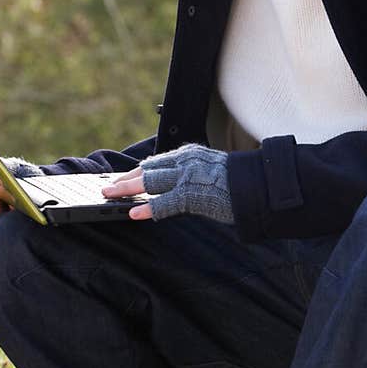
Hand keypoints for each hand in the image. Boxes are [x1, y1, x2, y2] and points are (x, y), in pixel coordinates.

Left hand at [102, 145, 232, 223]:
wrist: (258, 185)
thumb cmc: (239, 183)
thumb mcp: (210, 172)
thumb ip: (191, 176)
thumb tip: (175, 190)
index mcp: (189, 154)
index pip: (156, 162)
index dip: (137, 172)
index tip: (124, 178)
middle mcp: (185, 160)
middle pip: (147, 169)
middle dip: (126, 179)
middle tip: (109, 187)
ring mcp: (186, 175)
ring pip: (149, 181)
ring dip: (127, 189)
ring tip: (110, 196)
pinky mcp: (190, 192)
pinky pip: (162, 202)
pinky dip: (146, 207)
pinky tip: (133, 213)